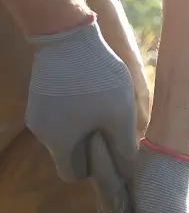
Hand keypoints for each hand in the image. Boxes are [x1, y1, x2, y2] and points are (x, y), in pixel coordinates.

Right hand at [25, 17, 137, 181]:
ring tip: (105, 103)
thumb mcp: (120, 115)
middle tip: (113, 125)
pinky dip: (76, 109)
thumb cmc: (98, 80)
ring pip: (65, 131)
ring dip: (85, 124)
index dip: (94, 169)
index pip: (73, 174)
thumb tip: (128, 169)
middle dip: (91, 145)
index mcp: (59, 143)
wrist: (68, 38)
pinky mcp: (39, 94)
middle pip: (69, 152)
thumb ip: (124, 146)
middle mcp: (42, 133)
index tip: (111, 152)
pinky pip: (60, 113)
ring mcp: (37, 112)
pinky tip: (93, 89)